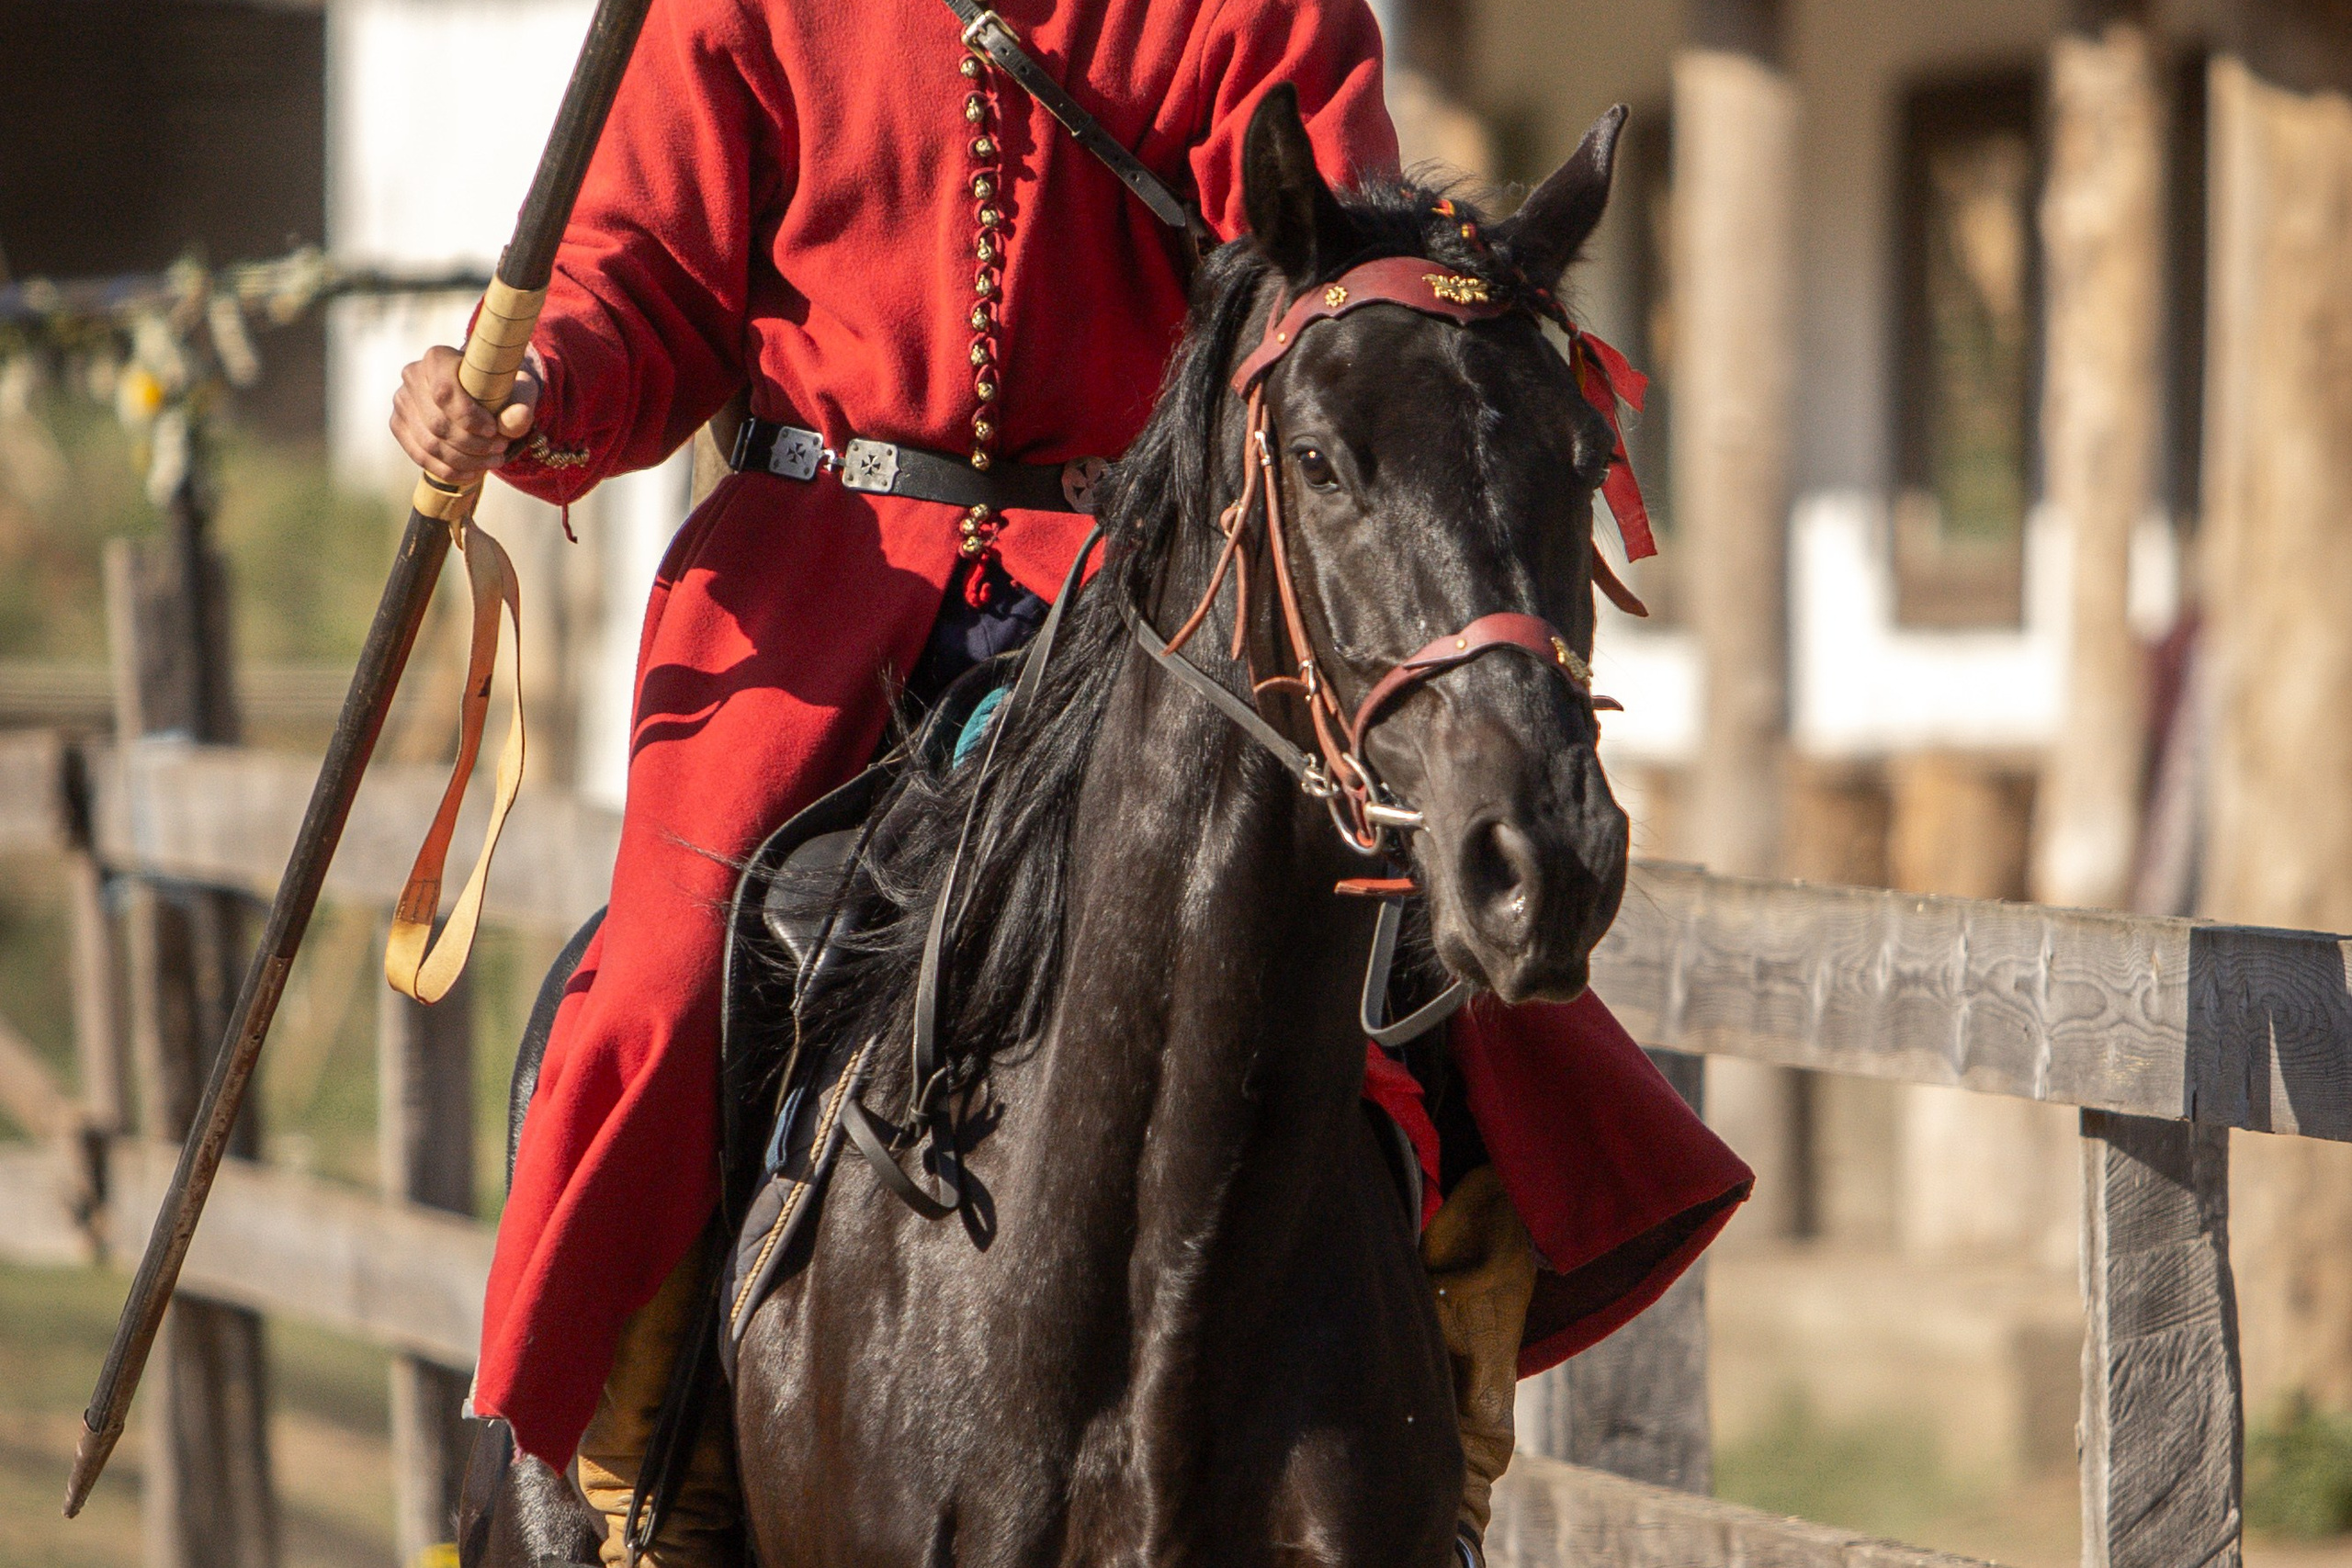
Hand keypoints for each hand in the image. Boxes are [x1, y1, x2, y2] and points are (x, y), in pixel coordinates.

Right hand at [390, 344, 543, 486]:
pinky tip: (473, 473)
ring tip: (492, 462)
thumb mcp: (517, 391)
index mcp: (438, 358)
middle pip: (437, 423)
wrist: (482, 393)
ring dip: (464, 461)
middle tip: (500, 450)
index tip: (494, 431)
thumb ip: (519, 404)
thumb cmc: (499, 389)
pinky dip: (449, 470)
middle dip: (472, 444)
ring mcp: (402, 402)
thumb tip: (519, 417)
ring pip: (429, 443)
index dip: (469, 418)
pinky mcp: (398, 425)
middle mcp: (412, 376)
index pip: (445, 392)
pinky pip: (420, 456)